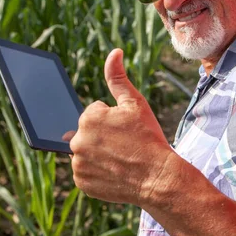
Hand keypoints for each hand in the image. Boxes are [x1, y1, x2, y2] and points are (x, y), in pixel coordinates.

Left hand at [68, 48, 173, 204]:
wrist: (158, 177)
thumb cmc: (148, 137)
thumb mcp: (135, 103)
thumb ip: (118, 77)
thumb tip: (114, 52)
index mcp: (88, 118)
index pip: (95, 113)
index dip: (113, 120)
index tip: (126, 131)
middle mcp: (77, 141)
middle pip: (88, 133)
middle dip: (103, 136)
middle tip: (125, 145)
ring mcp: (78, 164)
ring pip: (87, 152)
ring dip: (99, 153)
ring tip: (121, 159)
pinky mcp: (82, 182)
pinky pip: (86, 172)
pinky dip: (97, 172)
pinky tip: (115, 172)